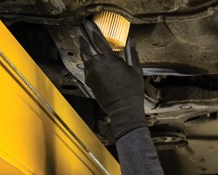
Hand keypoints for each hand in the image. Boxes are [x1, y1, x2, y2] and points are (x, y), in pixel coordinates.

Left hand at [79, 20, 145, 141]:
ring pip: (83, 55)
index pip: (98, 39)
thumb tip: (131, 40)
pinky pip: (85, 66)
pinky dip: (85, 59)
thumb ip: (132, 53)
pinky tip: (86, 56)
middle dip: (83, 35)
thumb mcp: (136, 70)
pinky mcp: (89, 81)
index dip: (93, 29)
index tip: (89, 23)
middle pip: (86, 45)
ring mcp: (91, 73)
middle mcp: (97, 64)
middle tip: (81, 28)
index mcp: (110, 59)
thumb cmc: (132, 91)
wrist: (123, 109)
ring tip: (82, 40)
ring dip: (82, 46)